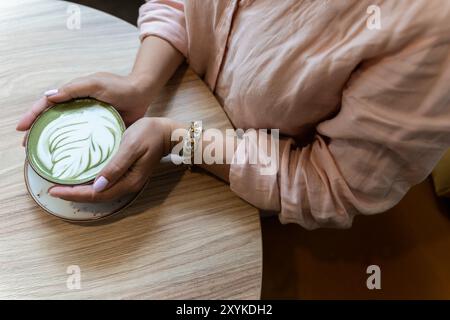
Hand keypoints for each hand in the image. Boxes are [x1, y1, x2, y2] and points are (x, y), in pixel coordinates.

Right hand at [16, 72, 155, 143]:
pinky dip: (73, 148)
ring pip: (65, 132)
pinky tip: (68, 159)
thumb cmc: (120, 86)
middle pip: (52, 120)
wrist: (142, 93)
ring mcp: (88, 119)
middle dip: (38, 131)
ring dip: (52, 142)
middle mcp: (78, 107)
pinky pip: (83, 140)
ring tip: (42, 155)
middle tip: (27, 147)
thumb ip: (74, 89)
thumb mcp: (95, 84)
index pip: (47, 105)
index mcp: (73, 95)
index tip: (21, 128)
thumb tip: (48, 97)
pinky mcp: (99, 130)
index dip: (33, 115)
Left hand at [48, 117, 174, 201]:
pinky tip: (81, 178)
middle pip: (97, 197)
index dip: (74, 194)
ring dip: (81, 192)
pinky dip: (90, 185)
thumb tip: (97, 185)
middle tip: (52, 189)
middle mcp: (128, 185)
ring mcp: (128, 181)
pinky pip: (106, 185)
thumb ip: (116, 165)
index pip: (96, 194)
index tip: (54, 190)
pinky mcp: (127, 175)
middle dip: (74, 195)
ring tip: (63, 186)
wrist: (168, 133)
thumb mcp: (131, 146)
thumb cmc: (150, 134)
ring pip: (100, 193)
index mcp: (129, 181)